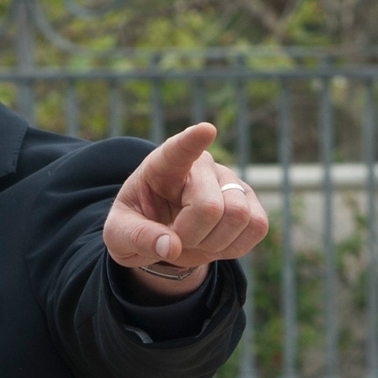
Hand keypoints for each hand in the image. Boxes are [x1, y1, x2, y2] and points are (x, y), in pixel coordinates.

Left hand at [102, 123, 267, 288]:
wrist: (163, 234)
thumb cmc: (138, 224)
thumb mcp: (119, 233)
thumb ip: (137, 237)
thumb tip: (171, 247)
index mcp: (163, 165)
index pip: (178, 149)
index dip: (192, 141)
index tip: (205, 130)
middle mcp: (202, 166)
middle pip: (210, 207)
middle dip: (191, 235)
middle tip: (173, 236)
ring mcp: (231, 181)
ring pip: (240, 216)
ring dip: (213, 243)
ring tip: (194, 238)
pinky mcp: (252, 201)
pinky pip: (258, 227)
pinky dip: (234, 246)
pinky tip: (215, 241)